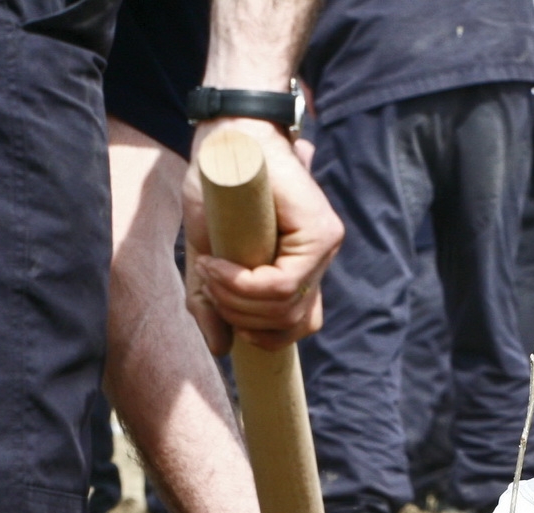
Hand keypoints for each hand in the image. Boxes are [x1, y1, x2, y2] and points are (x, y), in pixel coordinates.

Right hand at [184, 121, 343, 353]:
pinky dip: (244, 284)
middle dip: (239, 316)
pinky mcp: (320, 232)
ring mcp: (324, 246)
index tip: (221, 307)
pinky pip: (282, 284)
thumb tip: (222, 349)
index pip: (296, 327)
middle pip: (290, 324)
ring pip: (285, 306)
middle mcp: (318, 261)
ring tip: (212, 270)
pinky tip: (220, 265)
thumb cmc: (218, 193)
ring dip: (238, 300)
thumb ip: (213, 302)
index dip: (259, 334)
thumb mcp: (209, 258)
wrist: (226, 141)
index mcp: (300, 271)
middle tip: (210, 285)